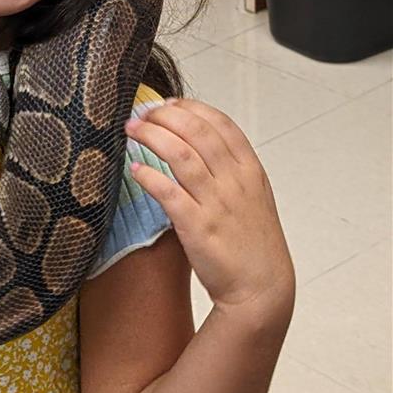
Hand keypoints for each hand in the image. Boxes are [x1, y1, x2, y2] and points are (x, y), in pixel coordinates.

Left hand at [125, 99, 294, 323]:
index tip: (168, 102)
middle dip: (164, 115)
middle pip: (196, 131)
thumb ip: (230, 169)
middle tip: (142, 113)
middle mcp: (234, 182)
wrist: (262, 290)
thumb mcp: (253, 197)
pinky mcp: (197, 226)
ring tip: (131, 130)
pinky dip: (148, 176)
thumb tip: (196, 142)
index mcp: (250, 170)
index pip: (221, 123)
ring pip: (180, 154)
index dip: (191, 107)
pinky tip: (135, 170)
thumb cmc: (253, 244)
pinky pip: (167, 191)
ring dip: (151, 136)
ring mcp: (217, 203)